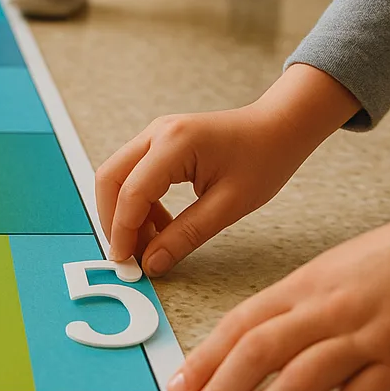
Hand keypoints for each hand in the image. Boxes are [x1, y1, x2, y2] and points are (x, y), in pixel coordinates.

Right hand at [96, 64, 360, 276]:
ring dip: (124, 213)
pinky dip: (137, 203)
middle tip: (128, 254)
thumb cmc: (264, 158)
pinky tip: (160, 224)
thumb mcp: (229, 205)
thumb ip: (186, 236)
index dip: (123, 231)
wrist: (279, 127)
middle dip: (113, 220)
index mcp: (175, 143)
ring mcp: (154, 135)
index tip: (125, 261)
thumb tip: (152, 263)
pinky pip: (133, 175)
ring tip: (150, 242)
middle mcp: (157, 133)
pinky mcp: (158, 143)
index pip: (132, 193)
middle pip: (110, 179)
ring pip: (116, 177)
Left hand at [168, 214, 389, 390]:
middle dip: (220, 389)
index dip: (205, 357)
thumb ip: (293, 304)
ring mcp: (368, 338)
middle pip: (260, 351)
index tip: (180, 385)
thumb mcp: (334, 269)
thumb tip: (246, 338)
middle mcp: (330, 309)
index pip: (241, 323)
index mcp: (307, 284)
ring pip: (300, 380)